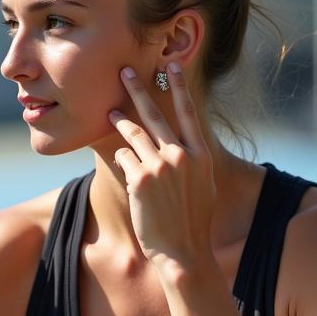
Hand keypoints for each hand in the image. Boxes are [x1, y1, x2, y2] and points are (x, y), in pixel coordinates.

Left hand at [110, 63, 216, 273]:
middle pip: (156, 114)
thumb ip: (194, 161)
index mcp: (201, 155)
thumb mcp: (204, 186)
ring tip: (112, 111)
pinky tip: (123, 165)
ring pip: (134, 134)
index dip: (178, 86)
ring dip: (121, 121)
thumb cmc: (193, 222)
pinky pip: (124, 158)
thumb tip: (186, 145)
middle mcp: (181, 155)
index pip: (188, 112)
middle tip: (125, 70)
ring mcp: (160, 166)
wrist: (183, 251)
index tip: (171, 65)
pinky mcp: (140, 179)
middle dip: (139, 89)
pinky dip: (122, 158)